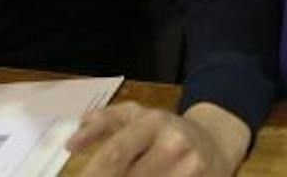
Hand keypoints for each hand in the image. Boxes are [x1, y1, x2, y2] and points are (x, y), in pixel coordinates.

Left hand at [66, 101, 248, 176]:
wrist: (215, 141)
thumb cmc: (164, 130)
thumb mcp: (134, 116)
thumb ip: (101, 123)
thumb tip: (71, 143)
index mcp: (153, 122)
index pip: (114, 153)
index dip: (92, 173)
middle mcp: (173, 145)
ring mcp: (190, 169)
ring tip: (132, 172)